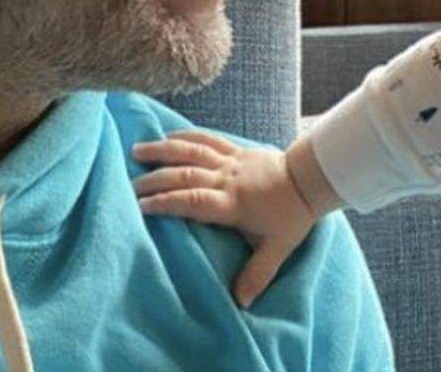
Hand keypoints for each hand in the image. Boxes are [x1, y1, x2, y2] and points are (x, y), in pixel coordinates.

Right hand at [132, 130, 315, 306]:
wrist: (310, 179)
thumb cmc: (292, 215)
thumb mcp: (277, 249)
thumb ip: (257, 274)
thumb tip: (241, 303)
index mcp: (233, 203)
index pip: (193, 201)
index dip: (167, 202)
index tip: (142, 206)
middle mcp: (227, 179)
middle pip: (186, 175)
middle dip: (156, 179)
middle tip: (130, 185)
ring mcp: (231, 161)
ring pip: (193, 151)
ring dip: (164, 150)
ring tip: (138, 150)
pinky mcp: (237, 151)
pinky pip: (209, 139)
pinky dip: (188, 136)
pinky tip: (169, 135)